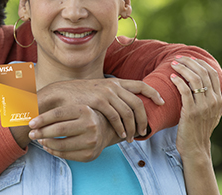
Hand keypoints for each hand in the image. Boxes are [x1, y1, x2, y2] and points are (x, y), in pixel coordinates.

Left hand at [28, 104, 115, 161]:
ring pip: (60, 144)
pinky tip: (47, 146)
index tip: (30, 123)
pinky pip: (65, 155)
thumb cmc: (84, 116)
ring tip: (39, 139)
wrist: (106, 129)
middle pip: (59, 130)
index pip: (58, 113)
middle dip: (41, 132)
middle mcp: (90, 125)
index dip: (42, 118)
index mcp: (85, 110)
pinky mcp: (89, 155)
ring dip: (46, 142)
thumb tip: (31, 105)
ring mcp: (91, 141)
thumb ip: (59, 108)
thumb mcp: (76, 107)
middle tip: (31, 133)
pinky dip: (53, 151)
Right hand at [37, 78, 164, 142]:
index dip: (154, 93)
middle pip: (138, 102)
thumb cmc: (78, 95)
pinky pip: (116, 117)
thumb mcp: (98, 91)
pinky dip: (121, 128)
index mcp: (115, 82)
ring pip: (128, 112)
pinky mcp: (99, 101)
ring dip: (133, 127)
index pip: (141, 84)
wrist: (59, 93)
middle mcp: (113, 85)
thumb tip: (123, 105)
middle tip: (144, 131)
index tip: (162, 102)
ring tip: (132, 138)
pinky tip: (122, 135)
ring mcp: (106, 92)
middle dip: (144, 118)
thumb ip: (112, 96)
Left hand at [170, 56, 221, 159]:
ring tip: (173, 64)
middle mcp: (213, 101)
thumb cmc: (203, 130)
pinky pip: (185, 91)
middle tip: (179, 58)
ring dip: (183, 69)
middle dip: (190, 62)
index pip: (213, 74)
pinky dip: (178, 81)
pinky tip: (171, 77)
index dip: (201, 63)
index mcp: (219, 99)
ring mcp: (202, 106)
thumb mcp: (216, 115)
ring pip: (194, 79)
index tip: (190, 58)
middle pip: (203, 73)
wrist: (196, 147)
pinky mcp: (190, 111)